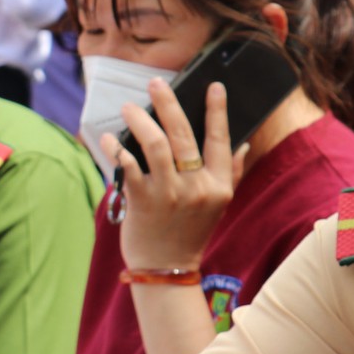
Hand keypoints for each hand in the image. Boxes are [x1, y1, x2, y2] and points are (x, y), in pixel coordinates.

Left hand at [100, 77, 243, 271]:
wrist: (166, 269)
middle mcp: (196, 188)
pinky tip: (109, 139)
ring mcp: (169, 194)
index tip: (214, 86)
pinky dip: (117, 149)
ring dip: (140, 121)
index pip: (221, 141)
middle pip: (184, 135)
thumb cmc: (189, 233)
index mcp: (218, 186)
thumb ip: (232, 173)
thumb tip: (243, 144)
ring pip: (156, 145)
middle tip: (156, 83)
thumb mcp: (218, 206)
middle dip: (169, 104)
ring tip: (130, 108)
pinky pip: (128, 166)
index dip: (218, 111)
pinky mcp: (143, 201)